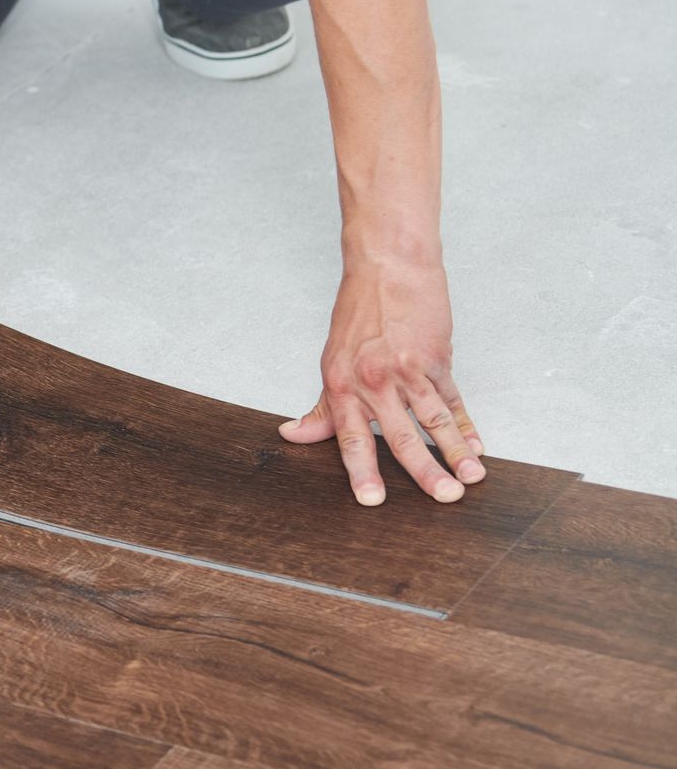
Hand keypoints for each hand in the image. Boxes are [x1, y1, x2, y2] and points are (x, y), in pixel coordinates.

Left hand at [279, 257, 485, 504]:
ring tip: (472, 478)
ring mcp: (408, 369)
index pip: (350, 437)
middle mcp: (374, 380)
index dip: (361, 471)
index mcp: (342, 384)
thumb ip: (322, 406)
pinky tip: (476, 445)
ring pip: (434, 419)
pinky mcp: (437, 358)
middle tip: (444, 498)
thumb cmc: (359, 314)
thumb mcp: (331, 360)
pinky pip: (453, 399)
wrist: (388, 268)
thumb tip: (292, 434)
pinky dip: (465, 424)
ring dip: (456, 452)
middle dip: (425, 471)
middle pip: (400, 435)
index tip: (372, 500)